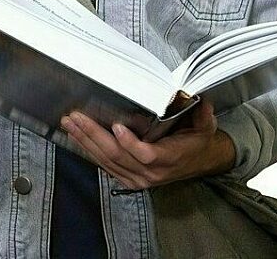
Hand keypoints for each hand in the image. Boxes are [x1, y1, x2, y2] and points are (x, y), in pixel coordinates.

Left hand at [61, 100, 235, 189]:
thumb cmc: (198, 142)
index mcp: (169, 158)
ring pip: (107, 161)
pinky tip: (78, 137)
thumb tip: (200, 98)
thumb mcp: (206, 126)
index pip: (146, 154)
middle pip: (117, 155)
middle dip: (93, 135)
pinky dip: (90, 150)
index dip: (130, 143)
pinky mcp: (129, 179)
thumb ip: (203, 114)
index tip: (117, 126)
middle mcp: (151, 172)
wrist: (199, 161)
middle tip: (77, 118)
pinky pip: (105, 165)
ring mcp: (138, 178)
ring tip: (71, 124)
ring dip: (86, 141)